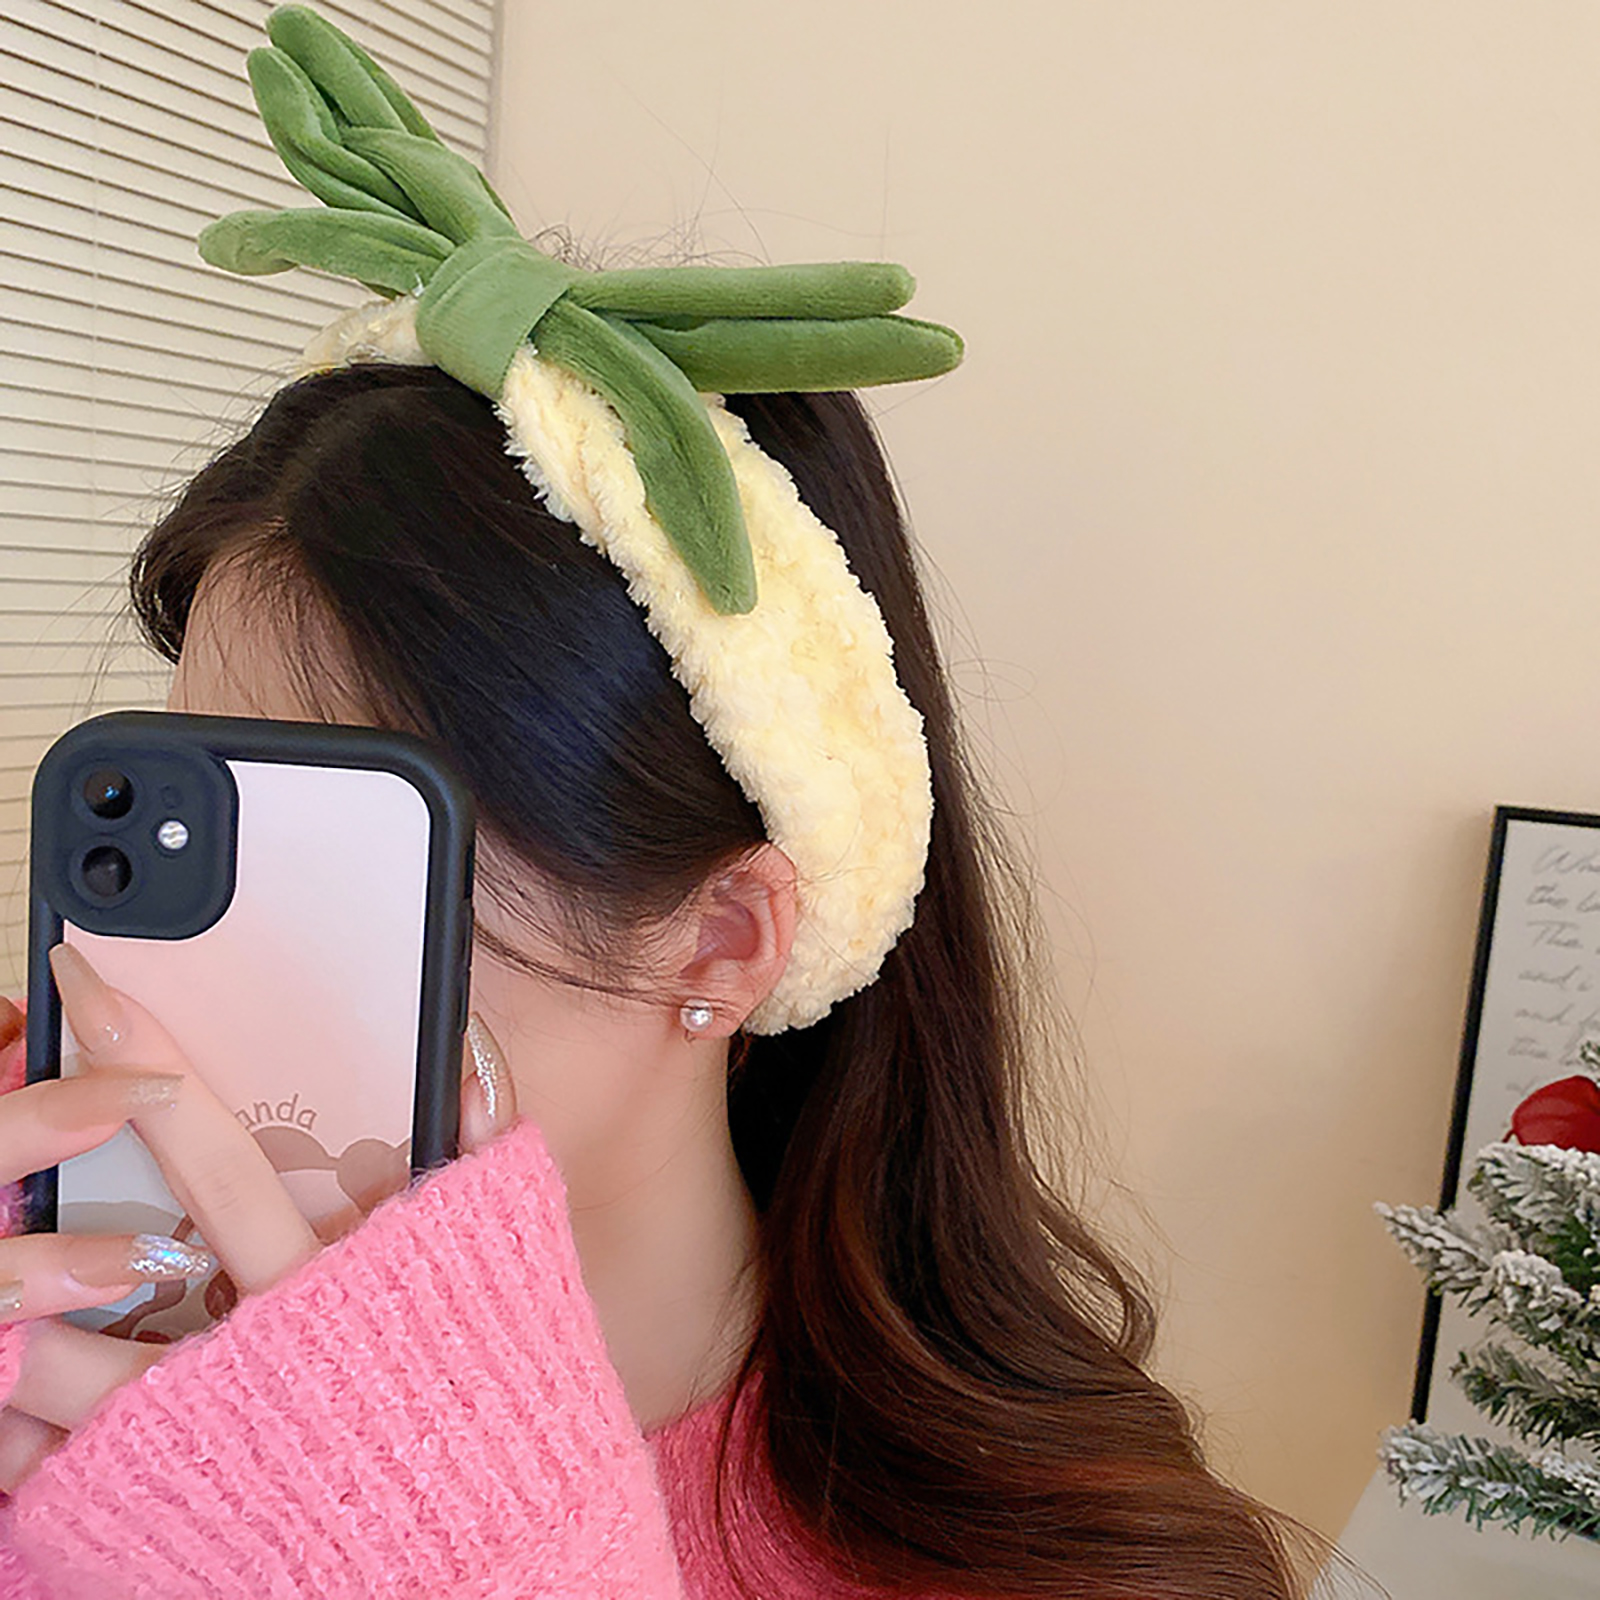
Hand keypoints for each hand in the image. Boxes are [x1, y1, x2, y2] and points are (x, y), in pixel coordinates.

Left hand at [0, 947, 516, 1491]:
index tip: (90, 983)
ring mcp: (188, 1449)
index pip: (218, 1147)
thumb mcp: (511, 1270)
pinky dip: (10, 1408)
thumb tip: (467, 1062)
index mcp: (330, 1287)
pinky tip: (17, 1360)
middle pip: (95, 1251)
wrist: (497, 1570)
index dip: (146, 1053)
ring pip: (38, 1364)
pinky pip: (33, 1467)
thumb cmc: (506, 1417)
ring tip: (4, 1243)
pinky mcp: (147, 1525)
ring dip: (7, 1289)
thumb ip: (486, 1153)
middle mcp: (245, 1361)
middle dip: (30, 1153)